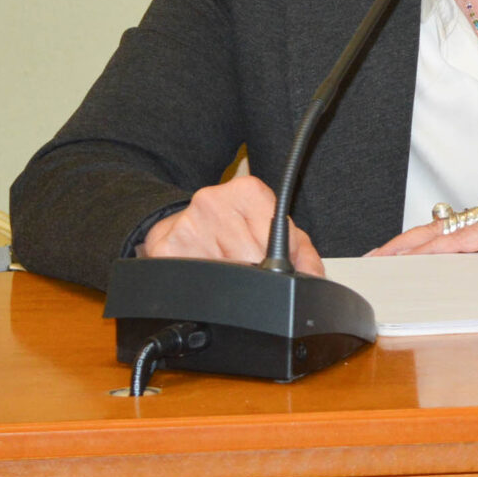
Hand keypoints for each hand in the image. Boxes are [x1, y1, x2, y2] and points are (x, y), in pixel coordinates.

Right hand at [137, 173, 324, 276]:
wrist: (179, 222)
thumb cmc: (231, 227)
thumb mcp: (270, 229)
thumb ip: (302, 252)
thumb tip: (312, 278)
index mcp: (247, 191)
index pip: (279, 236)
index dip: (281, 259)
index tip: (272, 261)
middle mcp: (213, 201)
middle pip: (252, 258)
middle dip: (255, 272)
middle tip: (245, 266)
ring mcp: (187, 224)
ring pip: (225, 274)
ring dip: (229, 279)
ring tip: (224, 266)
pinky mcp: (165, 248)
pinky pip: (195, 281)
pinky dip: (204, 286)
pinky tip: (205, 273)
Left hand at [368, 176, 477, 257]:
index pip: (448, 230)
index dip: (417, 242)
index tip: (395, 255)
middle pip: (433, 230)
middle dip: (398, 246)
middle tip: (371, 259)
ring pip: (439, 234)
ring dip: (407, 249)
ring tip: (381, 261)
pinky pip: (461, 242)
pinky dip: (435, 251)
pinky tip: (417, 259)